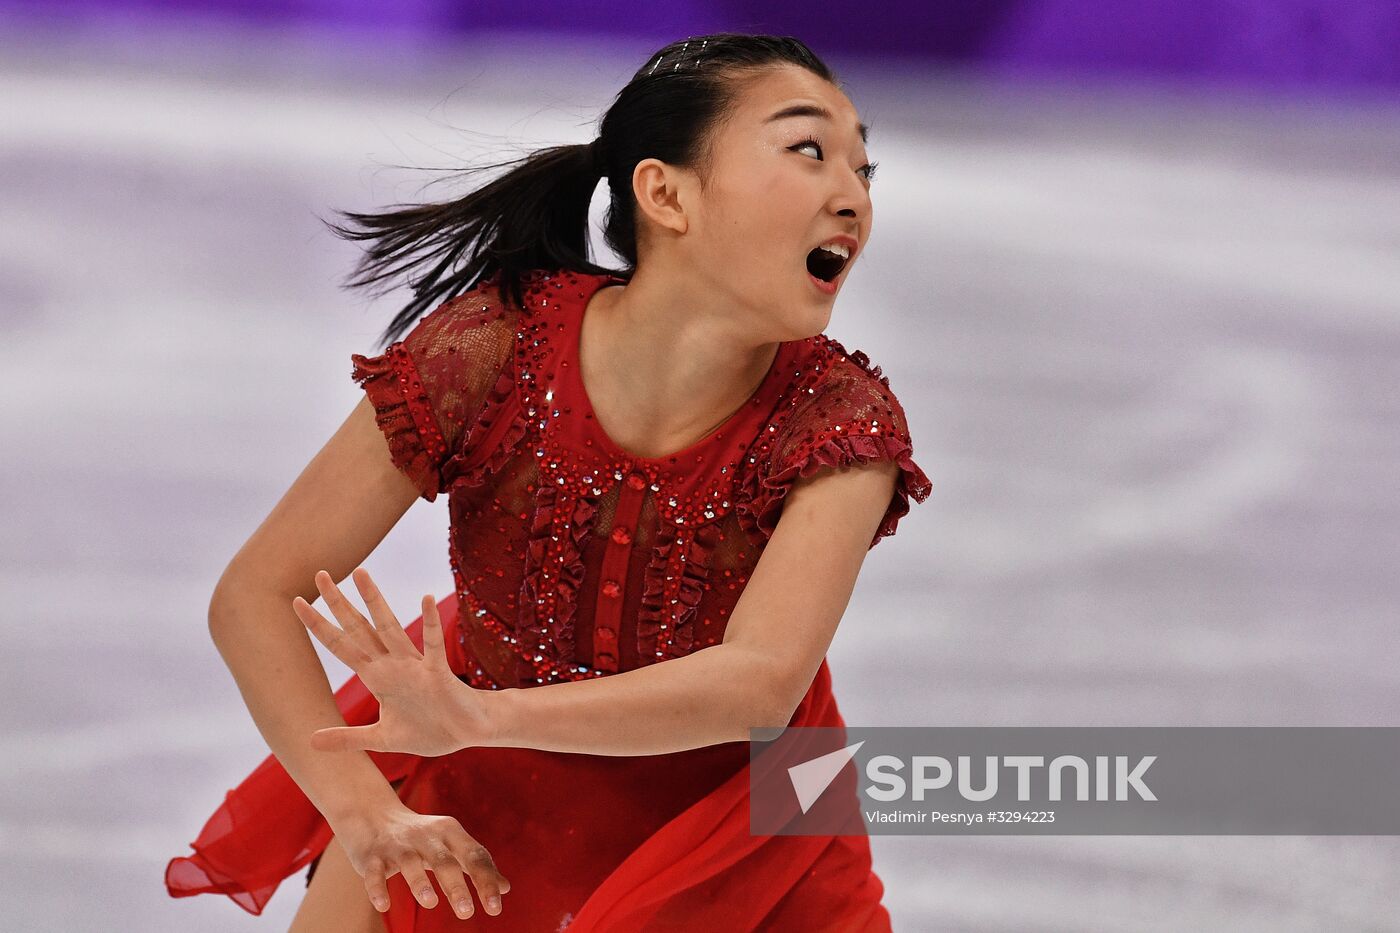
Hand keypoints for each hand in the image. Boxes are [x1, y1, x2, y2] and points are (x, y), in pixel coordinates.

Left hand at [292, 567, 496, 755]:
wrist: (469, 732)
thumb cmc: (429, 730)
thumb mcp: (381, 739)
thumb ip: (347, 738)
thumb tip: (310, 742)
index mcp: (377, 677)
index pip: (342, 646)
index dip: (319, 626)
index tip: (297, 603)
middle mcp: (392, 664)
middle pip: (359, 628)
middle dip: (339, 603)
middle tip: (319, 573)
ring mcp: (414, 666)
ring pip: (389, 628)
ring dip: (375, 602)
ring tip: (361, 574)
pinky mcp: (437, 672)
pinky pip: (432, 645)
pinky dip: (429, 623)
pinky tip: (425, 600)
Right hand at [331, 801, 511, 919]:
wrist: (374, 816)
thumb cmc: (422, 839)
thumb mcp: (451, 846)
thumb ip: (476, 865)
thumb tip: (505, 888)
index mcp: (450, 832)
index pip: (473, 855)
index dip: (486, 880)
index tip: (495, 907)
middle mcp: (425, 836)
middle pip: (444, 860)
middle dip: (456, 885)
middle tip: (467, 912)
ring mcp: (397, 846)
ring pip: (409, 862)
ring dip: (419, 882)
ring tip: (431, 903)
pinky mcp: (372, 856)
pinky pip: (374, 872)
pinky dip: (377, 887)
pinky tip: (383, 905)